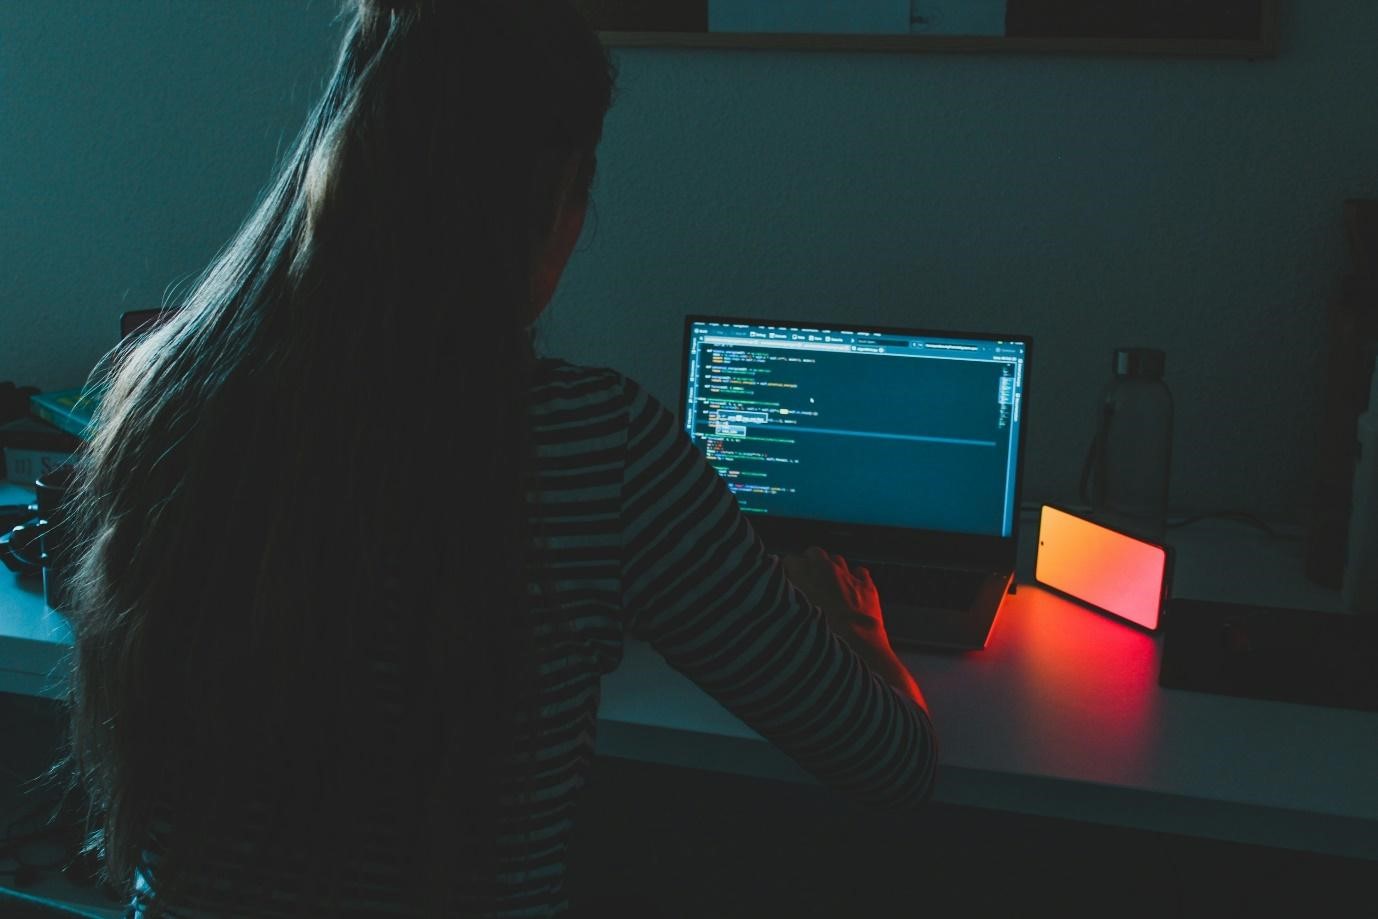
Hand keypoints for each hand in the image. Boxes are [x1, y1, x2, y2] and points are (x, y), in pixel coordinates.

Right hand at [781, 547, 925, 712]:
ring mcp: (848, 576)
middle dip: (810, 563)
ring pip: (837, 559)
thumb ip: (783, 604)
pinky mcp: (867, 587)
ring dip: (832, 568)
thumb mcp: (789, 620)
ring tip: (828, 584)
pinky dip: (855, 578)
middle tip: (806, 580)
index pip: (789, 560)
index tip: (785, 581)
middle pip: (814, 553)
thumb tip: (777, 603)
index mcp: (803, 573)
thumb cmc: (817, 636)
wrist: (854, 648)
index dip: (787, 571)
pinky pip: (860, 572)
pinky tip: (851, 588)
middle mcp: (826, 568)